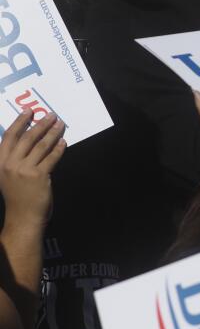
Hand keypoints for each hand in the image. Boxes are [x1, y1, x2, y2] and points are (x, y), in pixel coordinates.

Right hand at [0, 110, 66, 231]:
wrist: (23, 217)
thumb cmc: (17, 196)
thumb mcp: (8, 175)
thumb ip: (14, 159)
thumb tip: (29, 139)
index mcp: (0, 162)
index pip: (9, 136)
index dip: (19, 122)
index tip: (29, 111)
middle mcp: (10, 164)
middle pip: (27, 138)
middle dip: (41, 124)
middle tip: (51, 115)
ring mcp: (24, 170)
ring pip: (41, 146)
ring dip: (53, 133)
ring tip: (60, 124)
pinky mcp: (39, 176)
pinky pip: (51, 158)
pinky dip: (59, 148)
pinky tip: (64, 142)